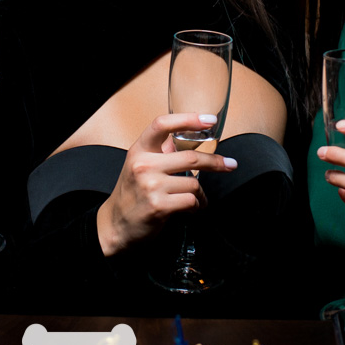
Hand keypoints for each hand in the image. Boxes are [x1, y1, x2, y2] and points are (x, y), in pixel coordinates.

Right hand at [96, 114, 237, 256]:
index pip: (162, 124)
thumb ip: (161, 151)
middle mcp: (143, 165)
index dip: (188, 119)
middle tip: (229, 164)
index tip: (209, 120)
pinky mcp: (158, 206)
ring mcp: (150, 186)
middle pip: (190, 158)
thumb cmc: (132, 194)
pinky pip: (191, 201)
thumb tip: (189, 135)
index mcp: (139, 150)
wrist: (115, 225)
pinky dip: (197, 206)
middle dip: (215, 162)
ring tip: (197, 199)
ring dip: (201, 194)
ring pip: (194, 184)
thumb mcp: (139, 165)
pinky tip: (191, 208)